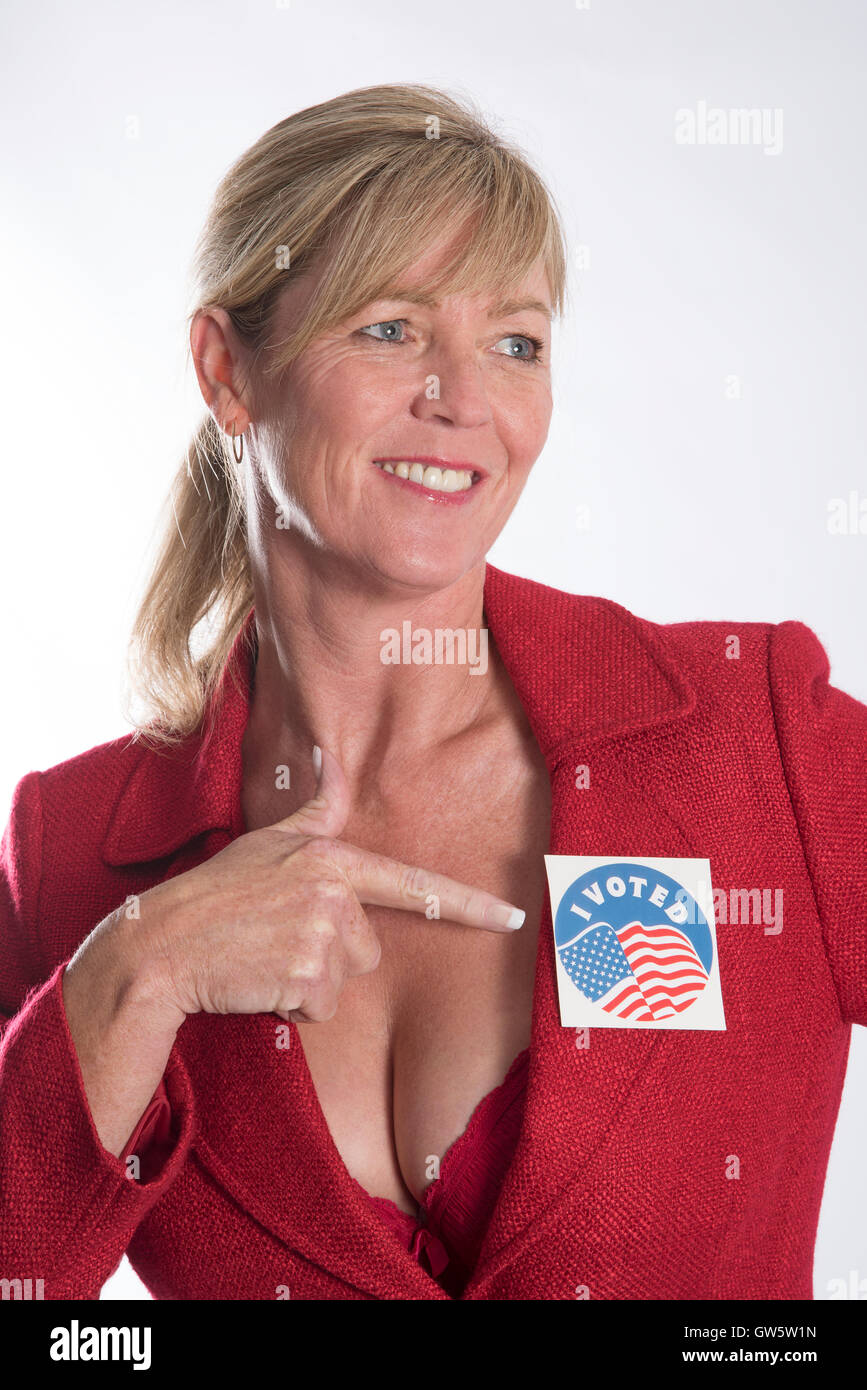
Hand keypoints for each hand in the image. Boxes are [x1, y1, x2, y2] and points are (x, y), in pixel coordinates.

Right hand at [128, 744, 525, 1025]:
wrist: (162, 945)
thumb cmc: (216, 893)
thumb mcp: (268, 839)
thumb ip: (316, 808)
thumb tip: (331, 758)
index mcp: (332, 857)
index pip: (413, 883)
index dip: (470, 906)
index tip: (516, 919)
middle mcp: (334, 892)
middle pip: (370, 946)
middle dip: (330, 953)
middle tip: (278, 938)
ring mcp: (320, 934)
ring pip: (346, 979)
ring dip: (309, 980)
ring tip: (266, 957)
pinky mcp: (305, 976)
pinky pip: (321, 1006)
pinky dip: (293, 1004)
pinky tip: (260, 981)